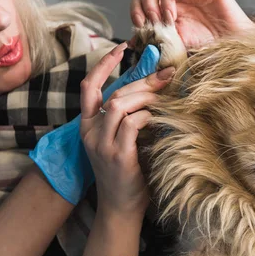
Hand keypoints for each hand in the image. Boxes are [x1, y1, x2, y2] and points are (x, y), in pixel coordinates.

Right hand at [79, 43, 174, 214]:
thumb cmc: (127, 173)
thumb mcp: (122, 141)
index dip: (104, 65)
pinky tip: (159, 120)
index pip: (88, 86)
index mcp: (88, 126)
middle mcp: (90, 133)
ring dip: (146, 98)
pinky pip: (132, 124)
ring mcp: (102, 145)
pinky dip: (148, 117)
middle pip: (113, 93)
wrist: (120, 207)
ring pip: (119, 105)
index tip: (121, 48)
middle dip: (142, 80)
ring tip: (165, 99)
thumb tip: (151, 89)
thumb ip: (128, 117)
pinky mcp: (117, 156)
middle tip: (166, 75)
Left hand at [131, 0, 254, 48]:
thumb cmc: (206, 44)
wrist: (231, 43)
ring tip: (171, 16)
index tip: (141, 25)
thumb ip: (157, 39)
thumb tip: (133, 42)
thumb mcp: (176, 44)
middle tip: (155, 20)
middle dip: (148, 2)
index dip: (136, 8)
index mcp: (165, 7)